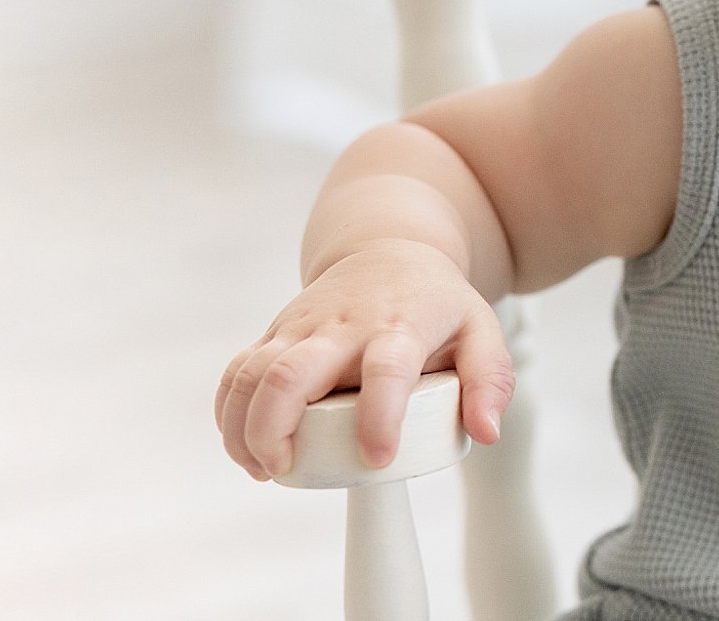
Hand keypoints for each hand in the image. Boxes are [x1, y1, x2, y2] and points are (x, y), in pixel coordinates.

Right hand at [215, 238, 514, 480]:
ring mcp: (301, 327)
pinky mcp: (275, 333)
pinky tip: (245, 448)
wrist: (389, 250)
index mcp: (399, 326)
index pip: (386, 370)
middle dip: (275, 428)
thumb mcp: (480, 330)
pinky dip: (228, 413)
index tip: (378, 459)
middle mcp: (343, 325)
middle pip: (290, 373)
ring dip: (244, 428)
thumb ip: (490, 380)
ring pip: (251, 374)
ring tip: (265, 468)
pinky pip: (236, 372)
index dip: (379, 417)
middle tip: (287, 468)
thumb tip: (486, 432)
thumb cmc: (435, 302)